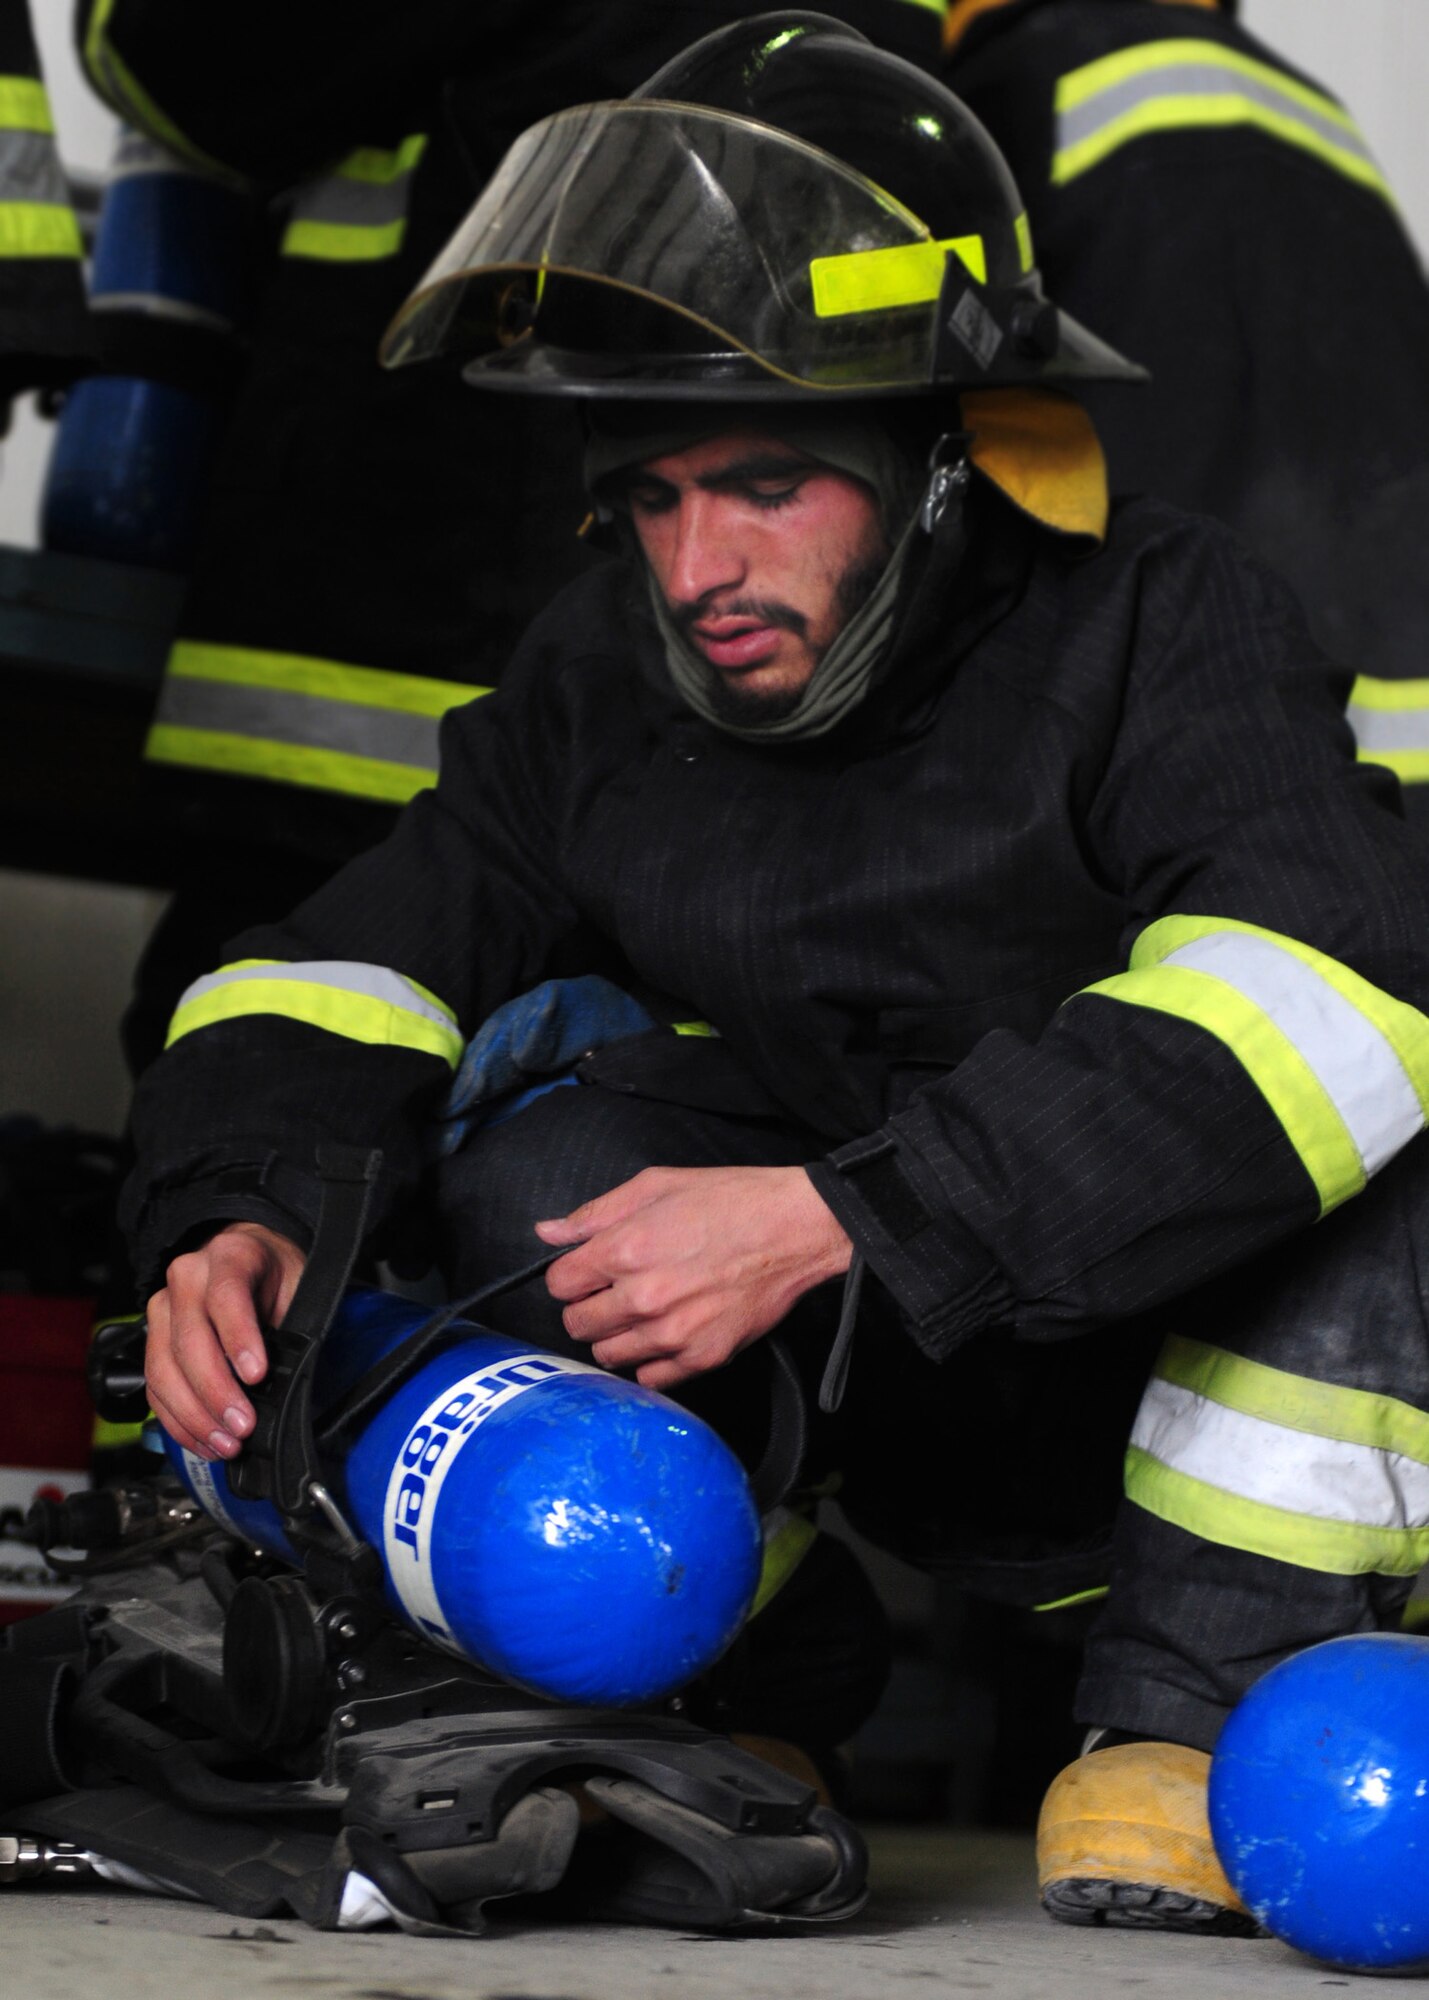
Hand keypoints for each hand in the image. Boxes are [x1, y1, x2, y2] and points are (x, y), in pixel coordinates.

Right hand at [145, 1222, 305, 1459]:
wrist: (248, 1253)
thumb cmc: (275, 1272)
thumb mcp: (297, 1284)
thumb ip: (290, 1325)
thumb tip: (286, 1383)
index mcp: (230, 1256)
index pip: (226, 1296)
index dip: (239, 1338)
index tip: (256, 1375)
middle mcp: (188, 1278)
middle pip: (190, 1340)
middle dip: (216, 1392)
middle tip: (243, 1426)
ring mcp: (164, 1308)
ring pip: (164, 1368)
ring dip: (194, 1415)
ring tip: (225, 1443)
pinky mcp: (153, 1338)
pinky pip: (156, 1386)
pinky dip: (178, 1420)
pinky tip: (204, 1440)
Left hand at [535, 1166, 850, 1389]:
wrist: (796, 1229)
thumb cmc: (732, 1201)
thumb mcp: (658, 1186)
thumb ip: (596, 1213)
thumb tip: (549, 1231)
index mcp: (626, 1250)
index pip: (558, 1284)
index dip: (569, 1275)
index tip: (586, 1271)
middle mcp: (643, 1297)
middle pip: (577, 1324)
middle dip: (586, 1307)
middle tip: (612, 1292)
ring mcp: (673, 1333)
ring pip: (608, 1355)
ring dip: (615, 1336)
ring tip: (640, 1313)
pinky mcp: (703, 1357)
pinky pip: (651, 1378)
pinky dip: (650, 1361)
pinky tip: (664, 1335)